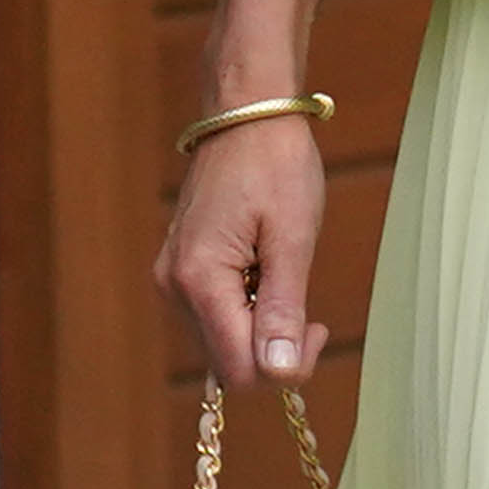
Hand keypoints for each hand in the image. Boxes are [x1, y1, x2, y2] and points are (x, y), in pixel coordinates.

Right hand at [158, 116, 327, 385]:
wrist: (246, 117)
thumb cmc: (275, 166)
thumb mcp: (292, 237)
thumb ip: (283, 308)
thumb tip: (279, 371)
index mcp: (200, 279)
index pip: (239, 368)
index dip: (284, 367)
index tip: (316, 328)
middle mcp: (174, 286)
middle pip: (226, 363)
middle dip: (273, 352)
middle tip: (310, 314)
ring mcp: (172, 279)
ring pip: (219, 344)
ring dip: (259, 331)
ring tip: (285, 281)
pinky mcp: (179, 270)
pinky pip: (213, 317)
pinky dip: (245, 312)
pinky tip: (265, 276)